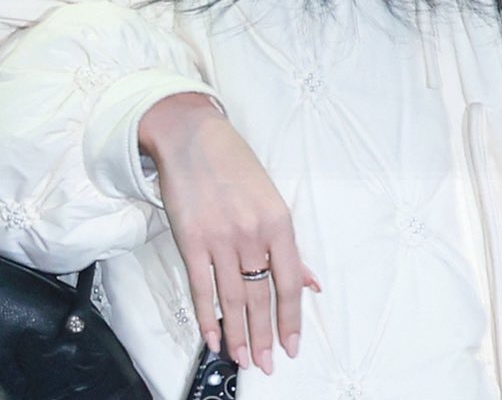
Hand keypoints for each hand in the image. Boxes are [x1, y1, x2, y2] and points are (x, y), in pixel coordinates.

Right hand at [138, 93, 319, 372]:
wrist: (193, 137)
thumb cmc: (234, 164)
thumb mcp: (270, 198)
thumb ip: (288, 245)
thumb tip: (311, 282)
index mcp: (278, 221)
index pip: (290, 282)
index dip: (291, 319)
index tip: (292, 346)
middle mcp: (252, 233)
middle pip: (262, 296)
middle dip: (265, 336)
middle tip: (267, 365)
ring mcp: (220, 239)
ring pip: (233, 299)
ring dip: (238, 334)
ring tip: (243, 360)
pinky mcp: (191, 241)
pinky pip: (201, 288)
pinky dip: (207, 317)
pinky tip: (213, 338)